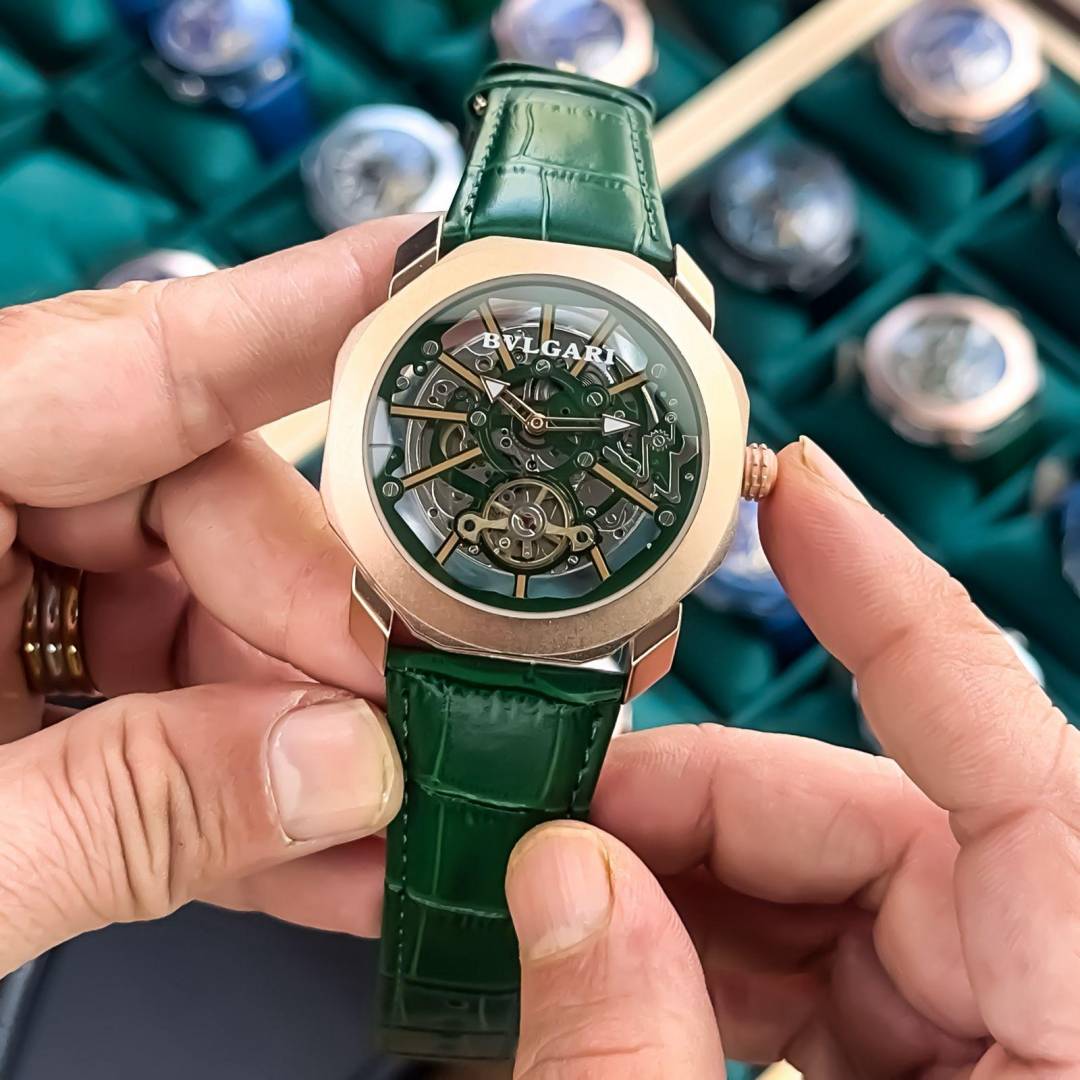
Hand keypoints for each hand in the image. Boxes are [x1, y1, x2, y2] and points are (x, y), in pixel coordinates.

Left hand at [0, 219, 421, 976]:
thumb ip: (125, 813)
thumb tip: (343, 770)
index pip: (120, 363)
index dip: (293, 316)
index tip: (425, 276)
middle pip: (191, 506)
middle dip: (312, 623)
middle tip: (396, 716)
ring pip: (199, 620)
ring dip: (297, 731)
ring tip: (383, 813)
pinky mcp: (15, 699)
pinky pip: (162, 710)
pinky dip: (242, 791)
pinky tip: (324, 854)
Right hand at [505, 439, 1079, 1078]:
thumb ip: (631, 1051)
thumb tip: (563, 884)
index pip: (1019, 756)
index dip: (894, 603)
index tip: (797, 500)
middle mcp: (1068, 1016)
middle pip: (885, 821)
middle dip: (704, 798)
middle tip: (565, 812)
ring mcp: (1017, 1045)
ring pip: (846, 890)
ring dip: (689, 882)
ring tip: (570, 896)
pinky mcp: (962, 1075)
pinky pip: (842, 969)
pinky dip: (720, 952)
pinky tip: (625, 966)